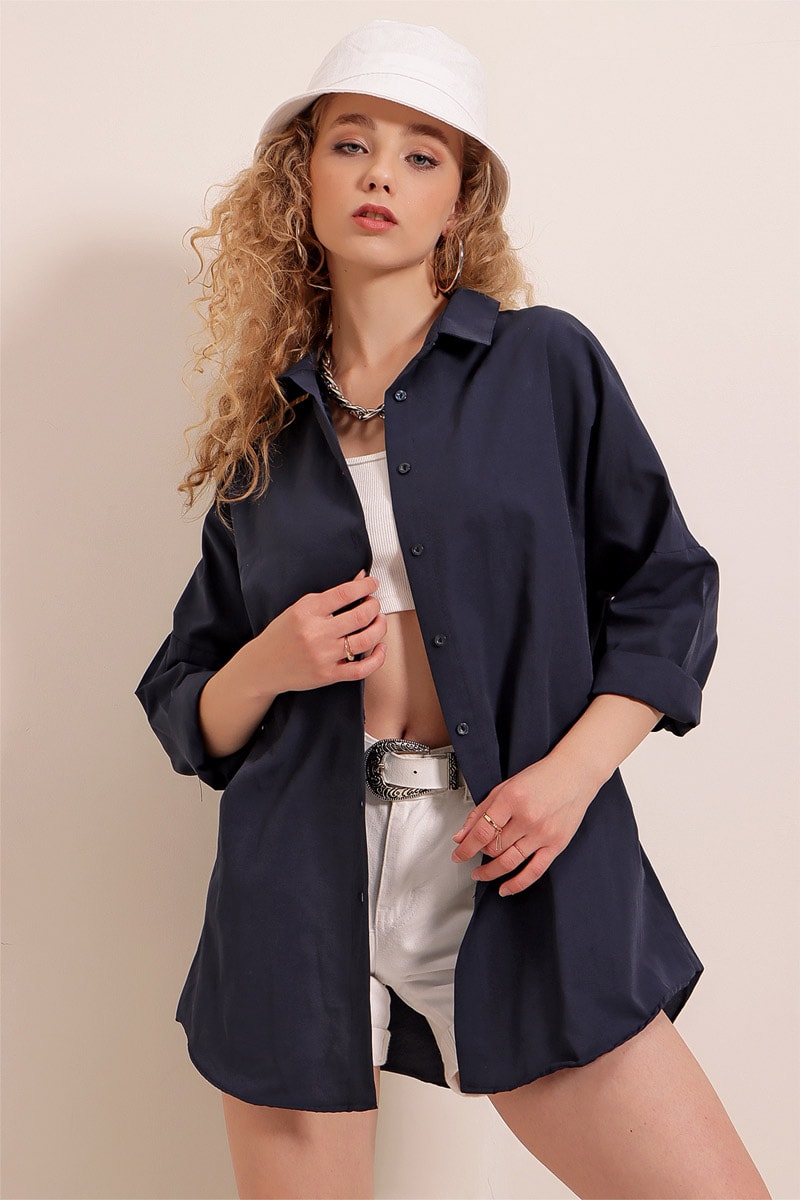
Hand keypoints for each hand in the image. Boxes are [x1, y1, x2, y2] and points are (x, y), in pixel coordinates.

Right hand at [256, 568, 387, 693]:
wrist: (262, 666)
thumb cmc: (282, 635)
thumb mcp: (300, 608)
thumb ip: (331, 595)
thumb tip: (360, 579)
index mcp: (307, 612)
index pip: (344, 593)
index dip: (365, 586)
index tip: (372, 583)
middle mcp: (316, 633)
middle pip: (360, 616)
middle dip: (374, 606)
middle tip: (373, 603)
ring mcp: (323, 656)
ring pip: (366, 640)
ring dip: (379, 627)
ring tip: (378, 621)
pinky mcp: (328, 675)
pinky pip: (362, 669)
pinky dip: (377, 658)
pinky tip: (380, 647)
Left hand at [450, 752, 599, 895]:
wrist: (574, 774)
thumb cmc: (541, 778)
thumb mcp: (505, 787)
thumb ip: (481, 811)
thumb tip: (461, 835)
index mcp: (511, 799)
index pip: (481, 832)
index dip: (465, 848)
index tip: (458, 855)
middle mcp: (527, 817)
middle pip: (494, 847)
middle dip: (478, 854)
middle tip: (471, 857)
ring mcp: (543, 833)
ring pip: (509, 861)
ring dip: (490, 872)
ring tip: (480, 874)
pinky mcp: (556, 844)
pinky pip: (534, 871)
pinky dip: (517, 884)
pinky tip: (505, 889)